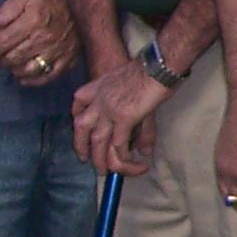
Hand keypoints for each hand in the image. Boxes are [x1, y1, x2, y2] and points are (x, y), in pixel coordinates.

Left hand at [0, 0, 77, 84]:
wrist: (82, 0)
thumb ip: (9, 8)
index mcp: (32, 22)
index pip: (4, 43)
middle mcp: (44, 39)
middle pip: (14, 58)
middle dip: (0, 61)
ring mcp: (57, 51)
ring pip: (29, 70)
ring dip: (15, 70)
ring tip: (11, 65)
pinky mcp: (68, 59)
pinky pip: (49, 76)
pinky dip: (34, 80)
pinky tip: (25, 77)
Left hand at [71, 59, 168, 174]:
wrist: (159, 64)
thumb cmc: (150, 71)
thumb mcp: (136, 93)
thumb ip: (135, 121)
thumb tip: (144, 150)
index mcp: (97, 87)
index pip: (77, 105)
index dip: (78, 123)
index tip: (84, 140)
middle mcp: (98, 100)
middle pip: (82, 129)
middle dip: (82, 149)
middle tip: (92, 163)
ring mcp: (108, 110)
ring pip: (98, 143)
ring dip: (104, 162)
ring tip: (111, 173)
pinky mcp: (124, 118)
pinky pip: (118, 146)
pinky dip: (125, 159)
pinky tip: (135, 164)